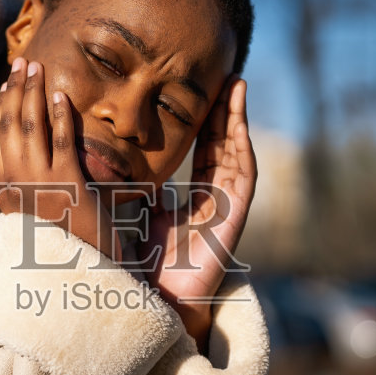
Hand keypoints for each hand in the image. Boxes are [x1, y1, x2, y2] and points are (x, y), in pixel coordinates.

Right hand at [0, 57, 119, 259]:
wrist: (76, 278)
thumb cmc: (61, 250)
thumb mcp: (37, 217)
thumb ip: (31, 190)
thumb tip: (35, 165)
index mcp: (5, 193)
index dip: (1, 107)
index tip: (8, 83)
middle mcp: (15, 185)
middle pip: (9, 126)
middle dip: (15, 90)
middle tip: (23, 63)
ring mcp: (39, 184)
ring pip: (30, 127)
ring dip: (33, 93)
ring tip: (38, 67)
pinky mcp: (67, 186)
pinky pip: (61, 141)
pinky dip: (60, 115)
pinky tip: (62, 96)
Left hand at [145, 77, 255, 347]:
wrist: (160, 298)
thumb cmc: (150, 264)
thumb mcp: (144, 216)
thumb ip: (144, 191)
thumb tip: (131, 167)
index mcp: (197, 198)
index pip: (205, 151)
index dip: (206, 122)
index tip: (203, 92)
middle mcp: (217, 199)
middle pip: (225, 146)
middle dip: (225, 111)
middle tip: (226, 76)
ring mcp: (229, 206)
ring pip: (238, 154)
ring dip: (238, 120)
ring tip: (236, 86)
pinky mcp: (236, 217)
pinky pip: (244, 176)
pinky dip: (242, 148)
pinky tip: (238, 125)